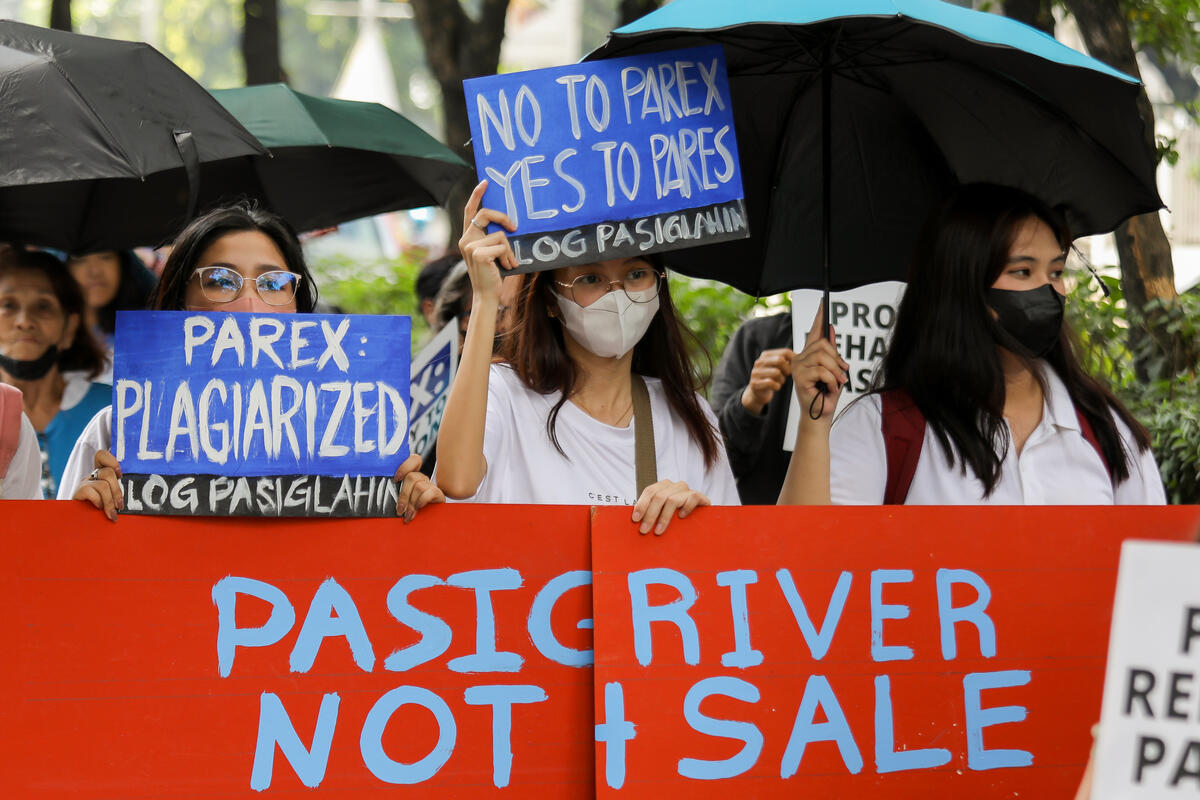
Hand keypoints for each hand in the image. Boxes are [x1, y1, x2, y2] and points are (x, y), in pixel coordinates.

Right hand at [72, 449, 122, 521]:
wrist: (78, 521)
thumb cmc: (100, 509)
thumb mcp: (112, 498)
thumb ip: (118, 491)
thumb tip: (136, 489)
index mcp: (101, 474)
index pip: (102, 455)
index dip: (112, 461)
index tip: (120, 475)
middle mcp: (92, 476)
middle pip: (108, 473)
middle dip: (117, 492)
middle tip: (120, 506)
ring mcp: (84, 483)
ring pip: (103, 485)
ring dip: (110, 501)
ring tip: (111, 513)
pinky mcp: (78, 491)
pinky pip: (91, 491)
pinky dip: (98, 501)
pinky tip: (98, 508)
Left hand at [394, 454, 443, 522]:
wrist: (429, 523)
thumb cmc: (411, 511)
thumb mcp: (402, 502)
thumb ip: (396, 494)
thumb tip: (382, 494)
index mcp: (413, 477)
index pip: (414, 460)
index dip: (405, 466)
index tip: (396, 479)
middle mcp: (422, 478)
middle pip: (411, 477)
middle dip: (404, 495)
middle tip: (400, 510)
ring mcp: (431, 485)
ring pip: (419, 486)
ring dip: (412, 503)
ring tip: (409, 515)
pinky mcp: (438, 493)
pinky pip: (428, 492)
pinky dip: (421, 502)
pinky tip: (418, 509)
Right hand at [459, 180, 517, 300]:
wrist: (487, 294)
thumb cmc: (493, 274)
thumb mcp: (493, 252)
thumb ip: (494, 238)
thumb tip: (510, 225)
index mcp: (468, 237)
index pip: (470, 211)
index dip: (477, 195)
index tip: (485, 183)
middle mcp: (465, 239)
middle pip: (485, 214)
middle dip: (503, 217)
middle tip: (514, 226)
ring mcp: (470, 246)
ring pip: (500, 235)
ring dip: (508, 250)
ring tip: (507, 263)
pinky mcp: (478, 253)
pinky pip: (502, 246)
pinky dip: (508, 257)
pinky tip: (505, 267)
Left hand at [632, 480, 709, 534]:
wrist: (701, 519)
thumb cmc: (677, 517)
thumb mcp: (662, 514)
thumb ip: (651, 513)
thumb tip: (635, 521)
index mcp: (663, 487)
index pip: (649, 491)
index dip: (641, 505)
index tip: (635, 519)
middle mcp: (674, 486)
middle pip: (658, 496)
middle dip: (650, 515)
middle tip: (644, 530)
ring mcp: (687, 490)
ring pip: (672, 500)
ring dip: (663, 517)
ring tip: (658, 531)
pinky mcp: (699, 496)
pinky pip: (691, 498)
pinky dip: (685, 508)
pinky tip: (681, 517)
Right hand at [740, 347, 793, 414]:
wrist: (758, 393)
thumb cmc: (771, 378)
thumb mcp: (779, 367)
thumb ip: (788, 361)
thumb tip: (801, 356)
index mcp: (766, 355)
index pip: (785, 352)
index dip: (794, 360)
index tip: (796, 366)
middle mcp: (759, 362)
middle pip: (780, 360)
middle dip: (787, 369)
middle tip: (787, 375)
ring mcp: (755, 372)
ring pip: (776, 372)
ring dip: (782, 379)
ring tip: (780, 382)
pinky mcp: (754, 383)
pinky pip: (771, 383)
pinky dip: (777, 386)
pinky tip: (775, 387)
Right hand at [791, 307, 848, 425]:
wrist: (821, 414)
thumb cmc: (826, 394)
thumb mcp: (834, 370)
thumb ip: (832, 352)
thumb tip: (831, 328)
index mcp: (809, 355)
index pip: (814, 332)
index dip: (819, 317)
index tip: (823, 301)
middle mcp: (800, 358)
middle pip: (823, 344)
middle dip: (837, 360)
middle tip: (842, 374)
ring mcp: (797, 367)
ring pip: (823, 357)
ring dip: (835, 372)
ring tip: (836, 383)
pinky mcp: (799, 377)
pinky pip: (822, 371)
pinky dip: (831, 381)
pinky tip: (828, 389)